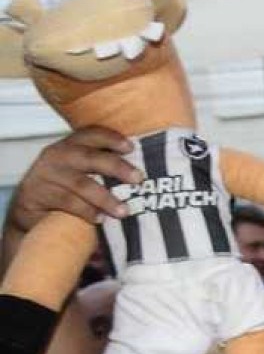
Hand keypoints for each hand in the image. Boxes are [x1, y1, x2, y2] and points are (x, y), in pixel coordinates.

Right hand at [6, 127, 140, 233]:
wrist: (30, 208)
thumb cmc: (67, 188)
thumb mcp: (83, 172)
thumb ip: (104, 167)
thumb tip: (143, 174)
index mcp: (71, 145)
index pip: (91, 134)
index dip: (111, 138)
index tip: (131, 147)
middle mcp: (57, 155)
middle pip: (89, 157)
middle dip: (116, 167)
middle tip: (139, 179)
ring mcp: (45, 174)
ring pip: (80, 184)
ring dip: (105, 198)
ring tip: (124, 211)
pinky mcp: (37, 194)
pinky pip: (66, 202)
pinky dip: (86, 211)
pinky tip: (100, 219)